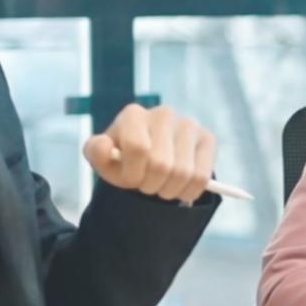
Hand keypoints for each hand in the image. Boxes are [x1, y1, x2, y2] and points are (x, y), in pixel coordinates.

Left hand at [83, 103, 217, 203]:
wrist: (149, 160)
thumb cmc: (124, 160)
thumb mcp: (104, 160)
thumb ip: (97, 153)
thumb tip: (105, 145)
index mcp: (133, 114)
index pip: (138, 148)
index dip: (133, 173)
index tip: (130, 181)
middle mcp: (164, 113)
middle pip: (161, 164)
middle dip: (151, 185)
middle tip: (147, 185)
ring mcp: (189, 125)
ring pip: (183, 172)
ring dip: (169, 190)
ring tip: (162, 186)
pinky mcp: (208, 139)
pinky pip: (202, 176)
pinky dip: (189, 191)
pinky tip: (180, 187)